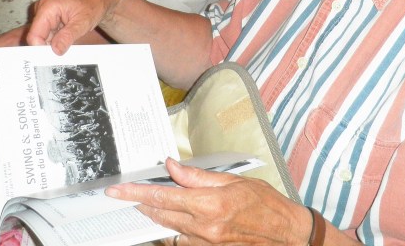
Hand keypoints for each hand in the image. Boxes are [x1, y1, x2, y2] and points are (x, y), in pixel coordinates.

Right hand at [26, 0, 121, 53]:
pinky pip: (48, 34)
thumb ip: (68, 36)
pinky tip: (66, 38)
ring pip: (42, 37)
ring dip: (53, 44)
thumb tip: (55, 51)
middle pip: (37, 37)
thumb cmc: (93, 4)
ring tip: (68, 42)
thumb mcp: (83, 22)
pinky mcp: (48, 17)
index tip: (53, 58)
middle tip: (64, 52)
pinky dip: (56, 39)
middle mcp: (42, 9)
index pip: (34, 35)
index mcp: (47, 7)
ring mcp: (44, 13)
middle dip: (48, 47)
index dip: (41, 49)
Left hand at [107, 159, 311, 245]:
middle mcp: (204, 227)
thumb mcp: (233, 180)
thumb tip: (172, 167)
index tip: (118, 190)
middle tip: (126, 194)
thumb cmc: (266, 203)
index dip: (136, 193)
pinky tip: (171, 219)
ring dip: (155, 216)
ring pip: (168, 229)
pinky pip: (181, 241)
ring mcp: (205, 243)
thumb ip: (198, 176)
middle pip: (160, 215)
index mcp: (210, 204)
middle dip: (140, 204)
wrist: (286, 234)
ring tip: (147, 204)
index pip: (163, 197)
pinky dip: (171, 229)